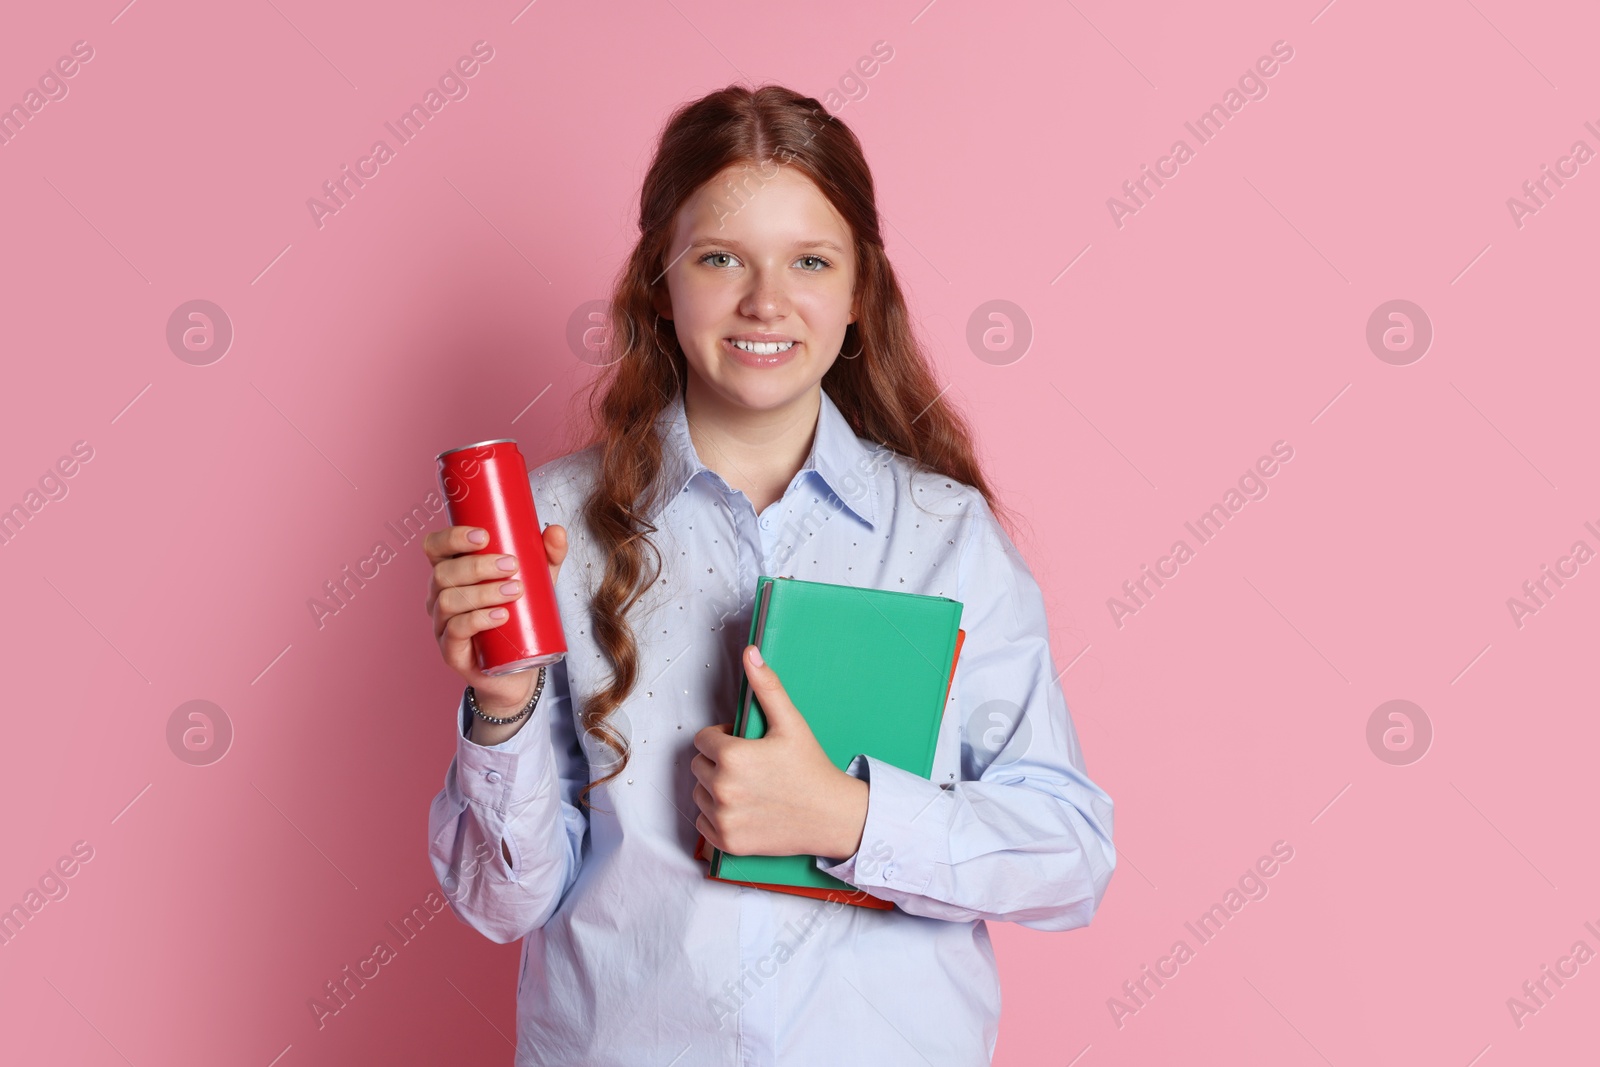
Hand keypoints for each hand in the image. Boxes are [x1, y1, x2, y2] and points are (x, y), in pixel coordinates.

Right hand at [423, 522, 566, 714]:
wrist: (519, 668)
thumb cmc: (520, 618)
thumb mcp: (537, 583)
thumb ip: (547, 556)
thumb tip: (556, 530)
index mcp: (451, 573)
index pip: (435, 548)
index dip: (452, 538)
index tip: (484, 535)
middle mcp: (439, 597)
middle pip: (443, 573)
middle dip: (478, 565)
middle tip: (512, 566)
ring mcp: (442, 625)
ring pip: (449, 600)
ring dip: (482, 592)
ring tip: (513, 591)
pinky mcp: (451, 652)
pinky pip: (456, 631)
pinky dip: (478, 619)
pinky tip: (501, 615)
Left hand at [691, 645, 868, 859]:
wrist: (833, 817)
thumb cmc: (811, 769)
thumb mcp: (791, 723)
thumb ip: (766, 686)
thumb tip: (750, 653)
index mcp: (731, 756)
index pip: (703, 739)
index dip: (724, 738)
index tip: (748, 744)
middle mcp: (721, 788)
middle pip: (698, 765)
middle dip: (718, 762)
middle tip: (751, 766)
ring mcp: (723, 818)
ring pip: (699, 793)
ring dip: (715, 789)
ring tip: (749, 787)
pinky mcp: (727, 842)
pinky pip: (703, 823)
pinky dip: (718, 817)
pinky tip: (745, 809)